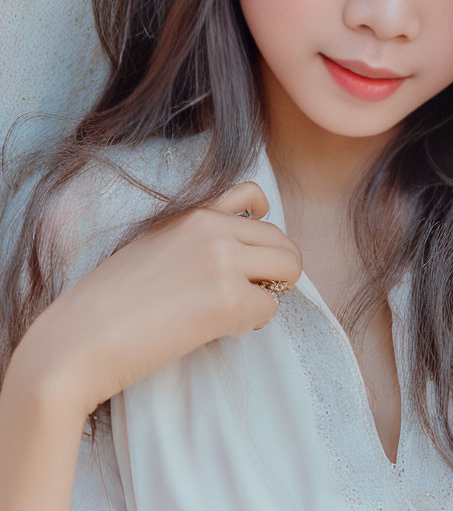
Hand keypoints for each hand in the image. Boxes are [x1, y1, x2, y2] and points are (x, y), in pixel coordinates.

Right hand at [18, 181, 301, 415]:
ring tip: (234, 313)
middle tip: (245, 296)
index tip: (252, 253)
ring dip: (271, 292)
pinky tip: (218, 331)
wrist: (78, 339)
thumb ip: (196, 240)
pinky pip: (270, 309)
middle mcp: (213, 228)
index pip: (256, 198)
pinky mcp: (230, 300)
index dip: (261, 231)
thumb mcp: (155, 246)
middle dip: (274, 270)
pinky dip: (251, 323)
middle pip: (282, 240)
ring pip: (290, 268)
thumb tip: (241, 257)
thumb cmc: (108, 302)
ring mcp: (224, 261)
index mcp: (193, 212)